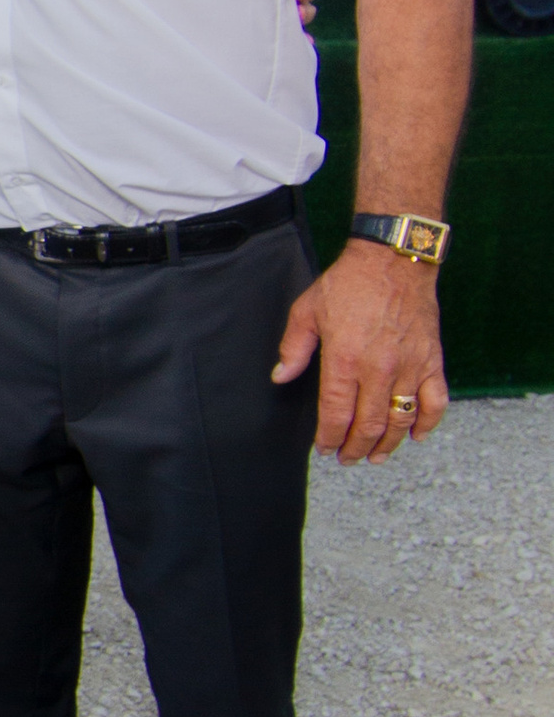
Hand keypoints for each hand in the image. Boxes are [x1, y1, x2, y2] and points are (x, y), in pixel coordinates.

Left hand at [271, 240, 443, 459]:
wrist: (394, 258)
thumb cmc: (349, 282)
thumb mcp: (307, 310)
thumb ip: (293, 347)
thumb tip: (281, 376)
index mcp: (344, 360)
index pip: (335, 414)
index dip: (329, 438)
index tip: (324, 448)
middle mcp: (378, 369)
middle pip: (368, 426)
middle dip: (355, 449)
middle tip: (347, 458)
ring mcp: (409, 367)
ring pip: (400, 421)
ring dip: (387, 445)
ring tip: (375, 456)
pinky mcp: (432, 361)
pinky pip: (435, 402)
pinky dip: (427, 424)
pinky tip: (416, 436)